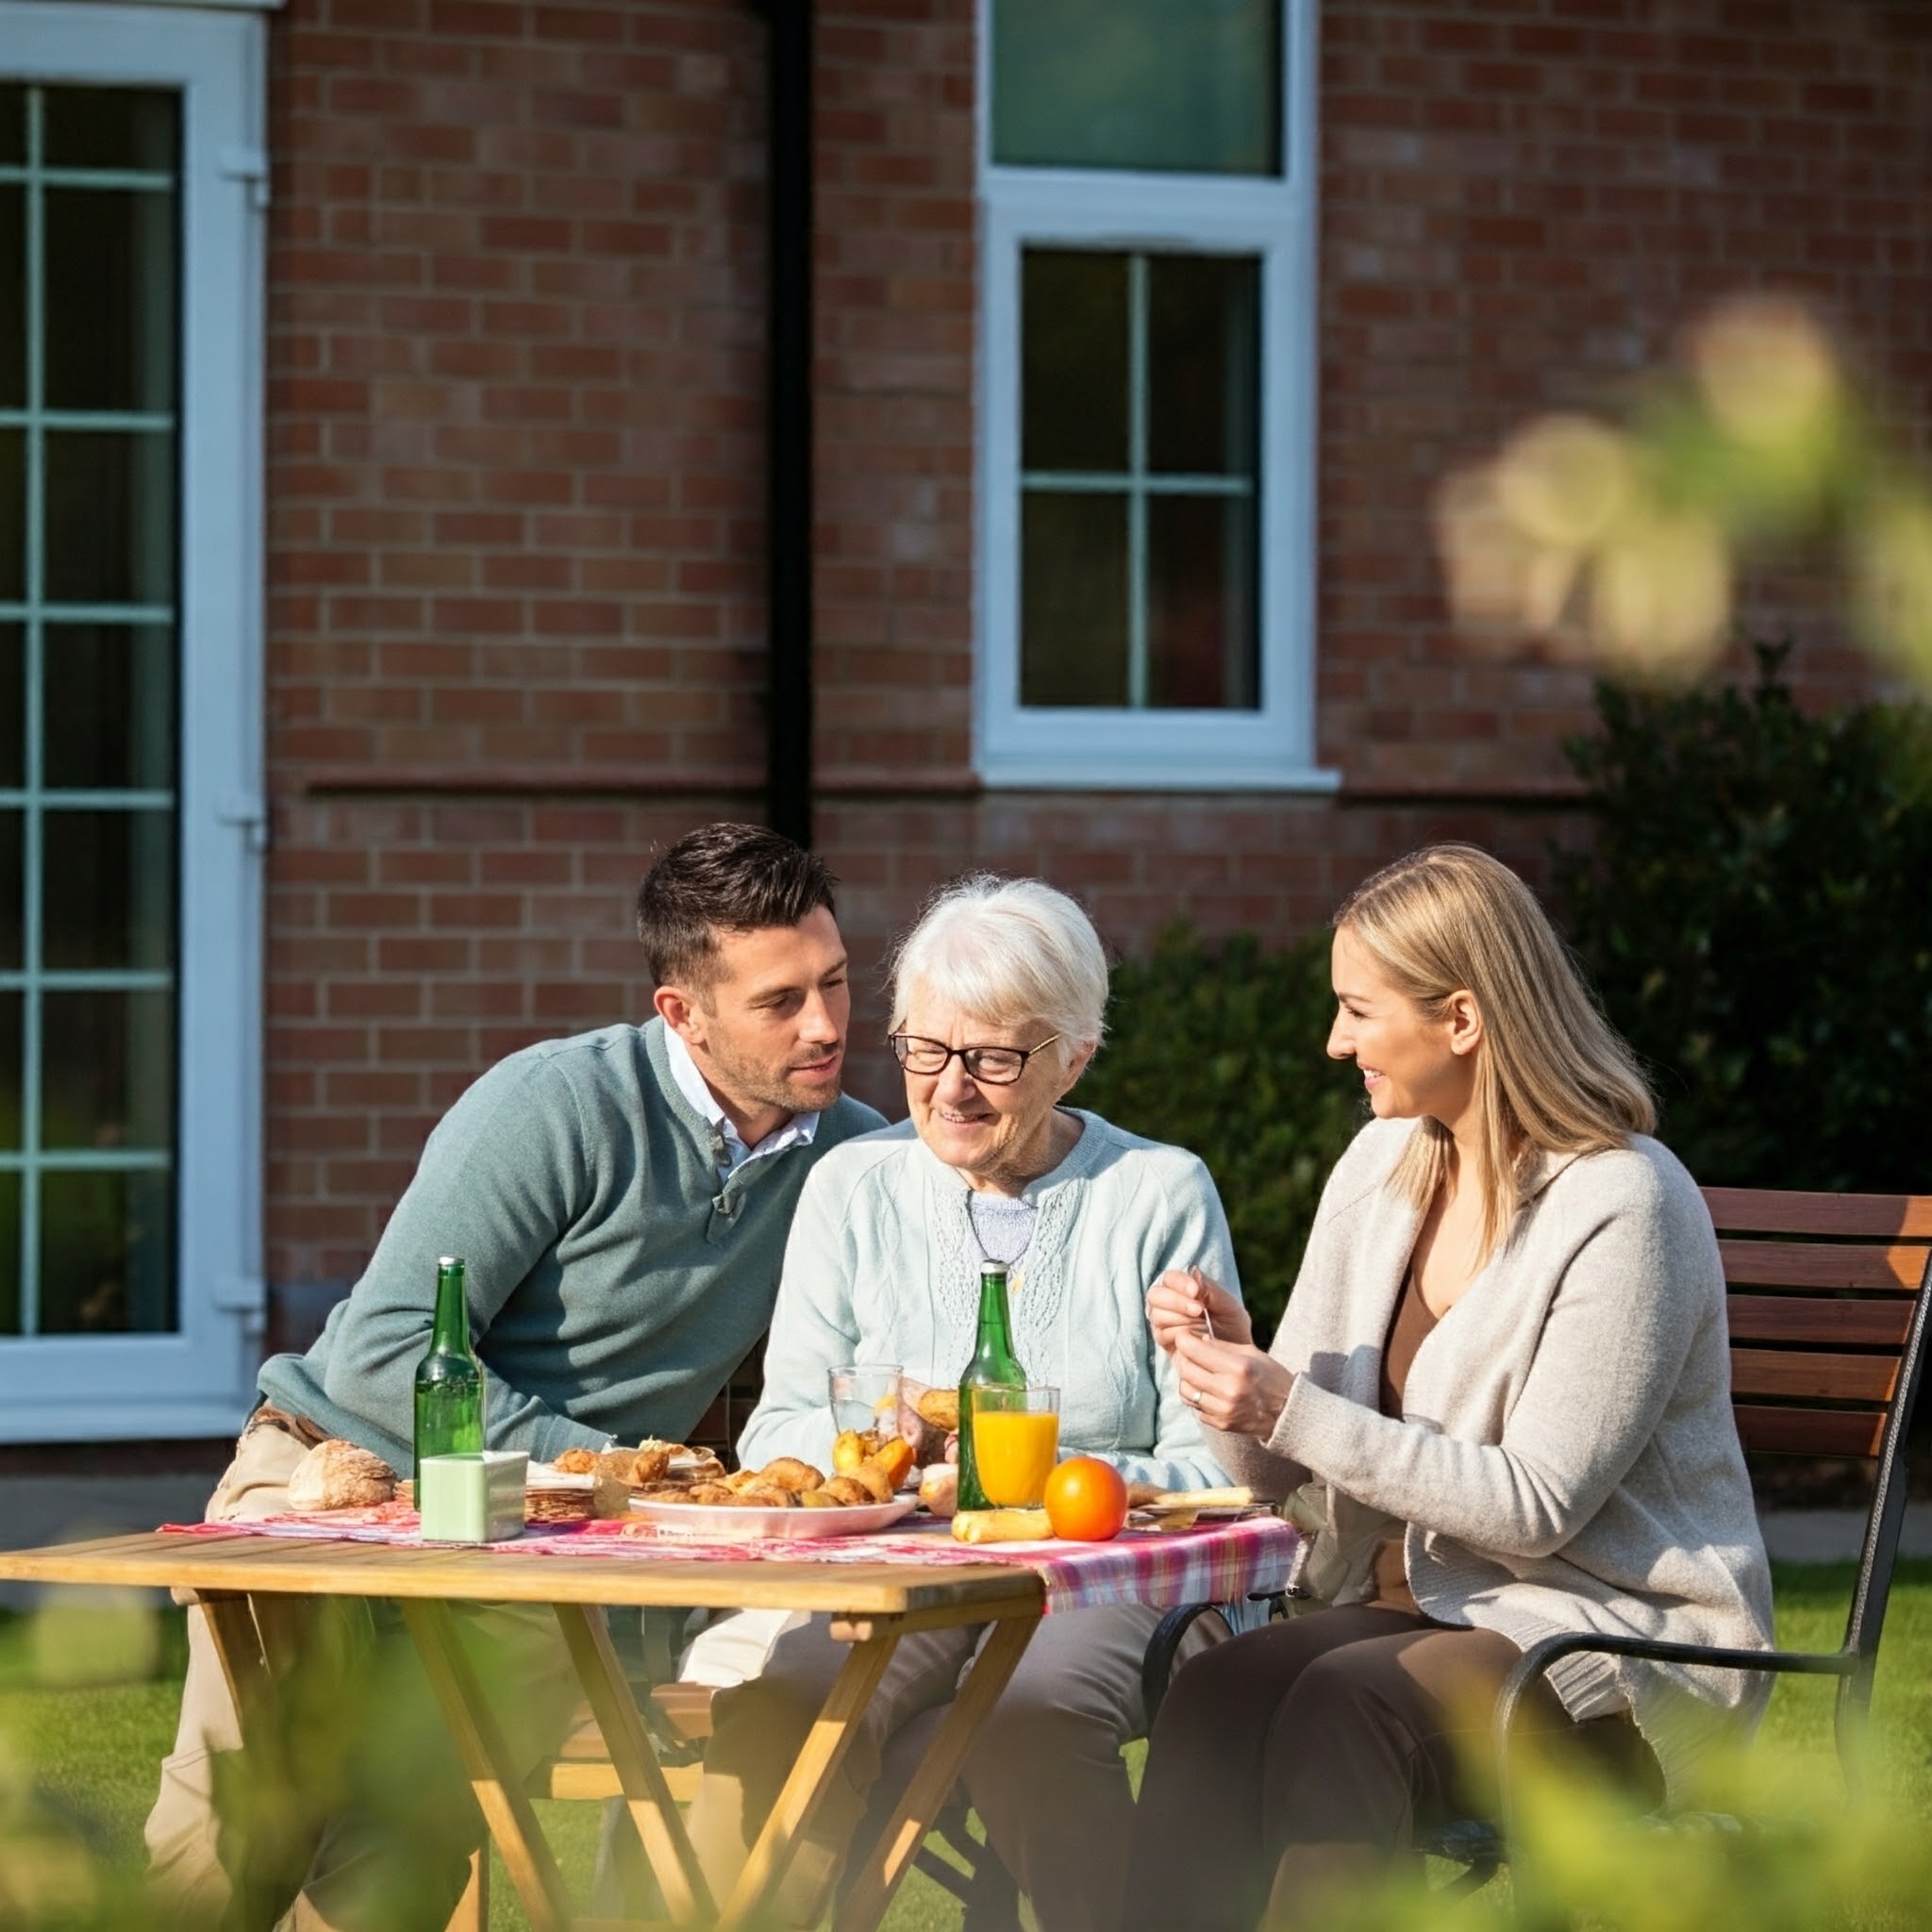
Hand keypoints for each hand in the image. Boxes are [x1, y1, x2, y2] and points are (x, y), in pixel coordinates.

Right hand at [1145, 1267, 1252, 1354]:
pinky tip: (1193, 1338)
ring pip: (1157, 1314)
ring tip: (1200, 1325)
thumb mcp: (1230, 1307)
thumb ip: (1212, 1290)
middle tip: (1198, 1310)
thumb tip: (1193, 1270)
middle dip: (1176, 1301)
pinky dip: (1176, 1335)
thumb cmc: (1234, 1330)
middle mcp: (1168, 1303)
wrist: (1235, 1361)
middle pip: (1156, 1295)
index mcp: (1183, 1288)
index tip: (1196, 1292)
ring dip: (1178, 1318)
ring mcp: (1163, 1322)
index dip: (1180, 1283)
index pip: (1171, 1278)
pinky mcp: (1164, 1341)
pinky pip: (1161, 1334)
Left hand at [1171, 1329, 1291, 1437]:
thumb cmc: (1271, 1377)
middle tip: (1187, 1354)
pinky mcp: (1221, 1424)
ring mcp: (1224, 1410)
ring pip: (1186, 1391)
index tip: (1183, 1337)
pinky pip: (1196, 1407)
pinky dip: (1197, 1397)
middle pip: (1187, 1371)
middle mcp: (1229, 1390)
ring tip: (1196, 1373)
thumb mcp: (1252, 1353)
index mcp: (1238, 1368)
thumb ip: (1222, 1347)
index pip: (1196, 1351)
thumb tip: (1197, 1340)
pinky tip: (1207, 1390)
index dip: (1184, 1341)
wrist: (1287, 1413)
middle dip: (1183, 1358)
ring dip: (1187, 1380)